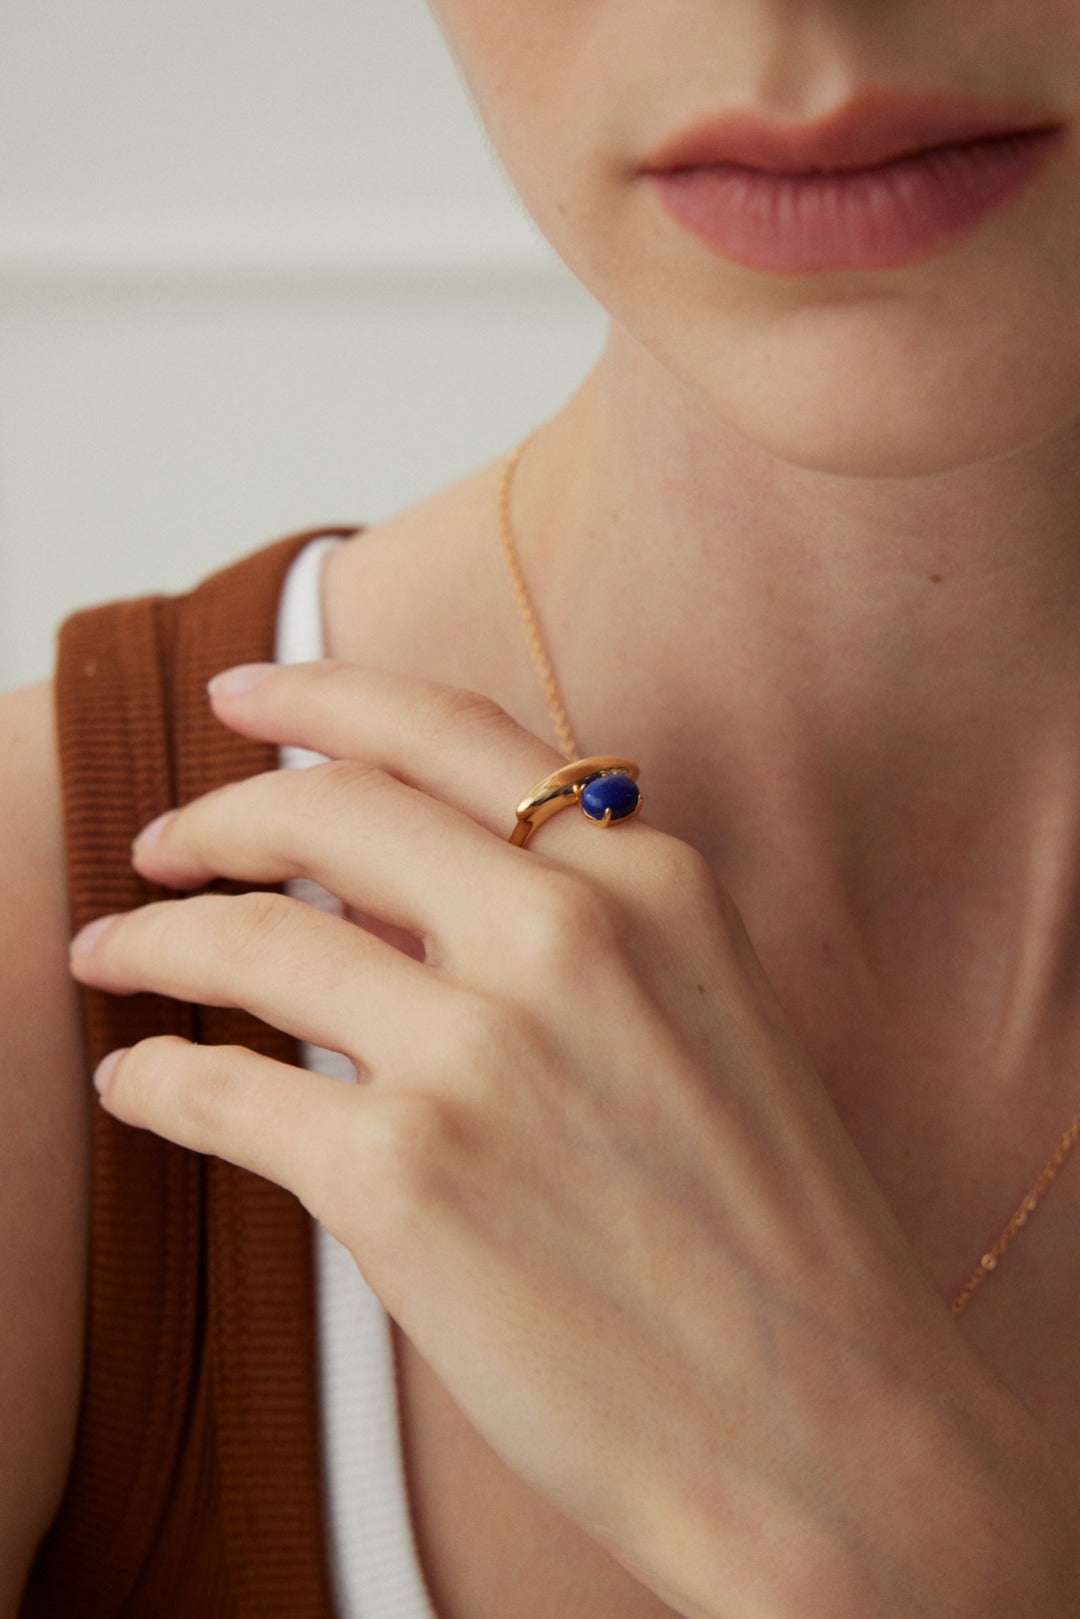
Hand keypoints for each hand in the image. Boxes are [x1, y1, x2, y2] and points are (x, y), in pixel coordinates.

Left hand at [69, 660, 1079, 1618]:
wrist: (825, 1421)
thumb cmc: (772, 1232)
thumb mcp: (708, 1011)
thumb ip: (583, 923)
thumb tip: (408, 883)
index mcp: (651, 881)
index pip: (449, 734)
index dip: (320, 698)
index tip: (239, 699)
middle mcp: (565, 935)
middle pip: (329, 811)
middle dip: (215, 817)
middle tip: (159, 843)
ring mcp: (481, 1051)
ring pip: (253, 940)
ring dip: (155, 939)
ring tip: (112, 953)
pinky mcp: (404, 1177)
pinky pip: (222, 1090)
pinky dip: (153, 1080)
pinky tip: (135, 1087)